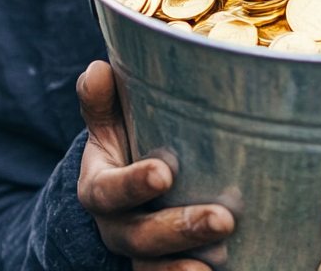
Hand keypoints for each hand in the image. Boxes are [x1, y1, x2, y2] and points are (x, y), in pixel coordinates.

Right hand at [76, 61, 234, 269]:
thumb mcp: (109, 124)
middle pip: (140, 237)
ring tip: (222, 256)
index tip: (164, 173)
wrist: (129, 191)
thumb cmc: (127, 144)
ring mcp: (141, 253)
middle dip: (180, 228)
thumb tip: (97, 70)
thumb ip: (101, 102)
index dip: (133, 184)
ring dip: (185, 266)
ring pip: (155, 268)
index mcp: (99, 187)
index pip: (108, 191)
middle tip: (223, 219)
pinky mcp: (164, 266)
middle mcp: (117, 226)